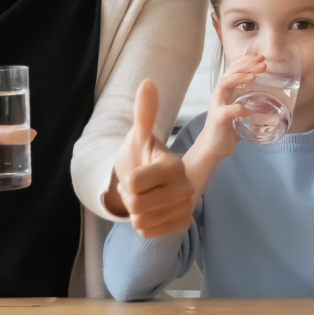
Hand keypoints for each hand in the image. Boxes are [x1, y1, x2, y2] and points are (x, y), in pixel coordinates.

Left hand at [107, 80, 193, 236]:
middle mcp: (185, 186)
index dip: (127, 181)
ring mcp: (186, 206)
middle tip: (138, 189)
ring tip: (144, 198)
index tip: (136, 174)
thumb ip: (144, 113)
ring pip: (140, 220)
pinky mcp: (182, 223)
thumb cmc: (142, 157)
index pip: (134, 183)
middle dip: (130, 198)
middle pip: (136, 204)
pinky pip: (147, 231)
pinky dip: (144, 224)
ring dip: (136, 212)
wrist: (149, 183)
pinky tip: (152, 211)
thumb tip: (147, 83)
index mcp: (174, 165)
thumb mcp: (139, 136)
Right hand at [188, 54, 262, 164]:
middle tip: (263, 63)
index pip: (233, 70)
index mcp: (225, 92)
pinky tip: (248, 110)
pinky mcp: (218, 119)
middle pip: (229, 72)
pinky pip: (228, 110)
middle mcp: (219, 95)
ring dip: (239, 78)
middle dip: (246, 65)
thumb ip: (249, 102)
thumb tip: (269, 99)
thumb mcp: (240, 111)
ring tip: (254, 77)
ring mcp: (217, 106)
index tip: (260, 58)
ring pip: (223, 84)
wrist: (213, 148)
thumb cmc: (227, 128)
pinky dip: (239, 108)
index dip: (246, 61)